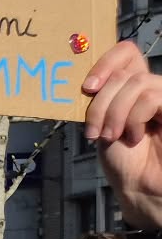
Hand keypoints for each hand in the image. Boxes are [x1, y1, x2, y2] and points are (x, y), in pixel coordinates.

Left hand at [82, 40, 161, 228]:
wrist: (141, 186)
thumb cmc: (123, 158)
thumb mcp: (102, 123)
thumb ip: (100, 99)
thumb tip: (86, 81)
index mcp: (131, 86)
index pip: (126, 52)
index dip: (105, 62)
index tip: (86, 88)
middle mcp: (151, 87)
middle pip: (124, 71)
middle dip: (101, 102)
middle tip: (94, 131)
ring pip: (137, 82)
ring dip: (115, 112)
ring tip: (111, 137)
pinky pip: (151, 97)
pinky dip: (134, 118)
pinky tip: (133, 137)